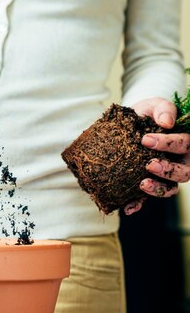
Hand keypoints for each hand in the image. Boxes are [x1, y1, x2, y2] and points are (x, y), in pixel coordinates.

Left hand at [124, 97, 189, 214]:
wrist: (130, 123)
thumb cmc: (147, 114)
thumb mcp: (154, 105)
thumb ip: (163, 109)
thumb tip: (167, 122)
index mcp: (185, 142)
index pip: (184, 144)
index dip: (168, 143)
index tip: (145, 140)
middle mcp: (180, 162)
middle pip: (184, 172)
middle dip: (168, 170)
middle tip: (149, 165)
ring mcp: (166, 176)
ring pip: (171, 188)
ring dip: (158, 189)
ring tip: (143, 184)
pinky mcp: (150, 184)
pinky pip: (148, 199)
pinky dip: (139, 204)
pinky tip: (127, 207)